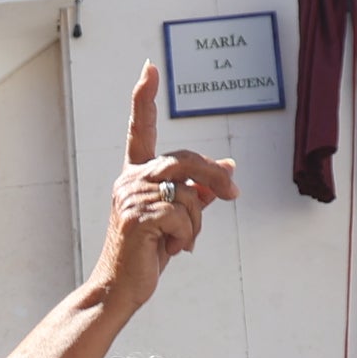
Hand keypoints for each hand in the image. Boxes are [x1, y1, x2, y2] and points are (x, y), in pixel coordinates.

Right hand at [95, 65, 238, 311]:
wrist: (122, 288)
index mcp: (136, 176)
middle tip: (235, 194)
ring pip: (189, 194)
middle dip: (213, 177)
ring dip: (196, 223)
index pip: (140, 130)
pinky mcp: (136, 217)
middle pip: (184, 161)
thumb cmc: (148, 254)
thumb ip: (200, 191)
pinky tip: (171, 251)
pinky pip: (183, 217)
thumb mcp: (178, 219)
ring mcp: (130, 197)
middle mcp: (129, 180)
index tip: (149, 68)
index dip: (144, 98)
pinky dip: (187, 238)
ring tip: (181, 242)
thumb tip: (229, 168)